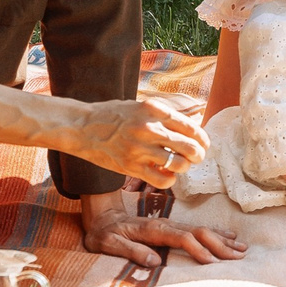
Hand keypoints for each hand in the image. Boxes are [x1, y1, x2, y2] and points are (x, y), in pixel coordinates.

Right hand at [62, 97, 209, 186]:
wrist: (82, 126)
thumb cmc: (113, 115)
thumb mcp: (140, 105)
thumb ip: (164, 114)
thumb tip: (192, 125)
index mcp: (154, 110)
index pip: (191, 127)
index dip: (202, 139)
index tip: (203, 145)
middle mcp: (149, 128)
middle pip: (189, 147)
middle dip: (198, 155)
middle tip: (196, 157)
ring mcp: (139, 148)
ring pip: (179, 165)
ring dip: (183, 167)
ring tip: (179, 165)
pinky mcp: (130, 166)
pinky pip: (162, 180)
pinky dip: (170, 180)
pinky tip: (166, 175)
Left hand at [82, 196, 245, 267]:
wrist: (100, 215)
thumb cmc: (102, 233)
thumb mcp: (107, 244)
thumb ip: (130, 251)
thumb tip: (155, 262)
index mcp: (151, 230)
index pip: (181, 238)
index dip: (198, 250)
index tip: (213, 263)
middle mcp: (164, 225)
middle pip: (197, 233)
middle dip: (219, 245)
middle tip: (239, 257)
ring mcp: (169, 224)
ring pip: (200, 230)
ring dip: (222, 239)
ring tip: (242, 248)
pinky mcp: (170, 227)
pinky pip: (196, 230)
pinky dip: (215, 233)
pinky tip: (228, 236)